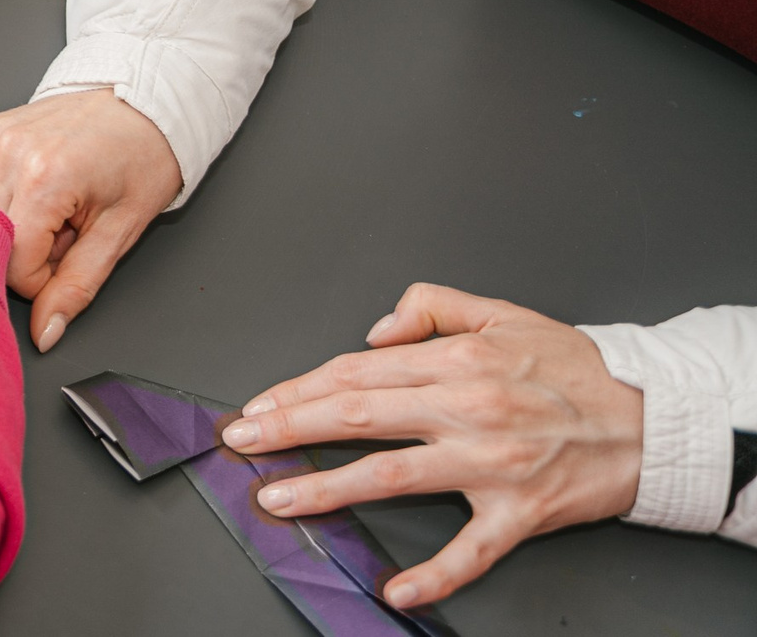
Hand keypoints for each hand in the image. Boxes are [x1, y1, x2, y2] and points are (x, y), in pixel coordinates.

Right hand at [0, 89, 180, 351]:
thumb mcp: (122, 232)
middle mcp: (11, 152)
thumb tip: (45, 332)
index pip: (12, 263)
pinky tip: (47, 183)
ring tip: (64, 203)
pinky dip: (16, 197)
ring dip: (23, 224)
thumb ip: (78, 286)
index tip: (73, 258)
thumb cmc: (145, 157)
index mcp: (45, 177)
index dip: (42, 279)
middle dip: (33, 250)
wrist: (146, 99)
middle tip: (73, 229)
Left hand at [221, 284, 643, 610]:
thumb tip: (375, 329)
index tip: (259, 403)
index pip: (356, 373)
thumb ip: (431, 306)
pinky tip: (395, 588)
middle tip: (241, 441)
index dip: (299, 389)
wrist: (653, 419)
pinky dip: (434, 574)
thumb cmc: (576, 369)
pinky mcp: (520, 512)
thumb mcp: (502, 312)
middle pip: (357, 417)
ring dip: (326, 488)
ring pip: (392, 475)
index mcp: (457, 362)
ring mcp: (490, 465)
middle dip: (289, 427)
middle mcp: (466, 409)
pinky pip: (471, 550)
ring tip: (276, 497)